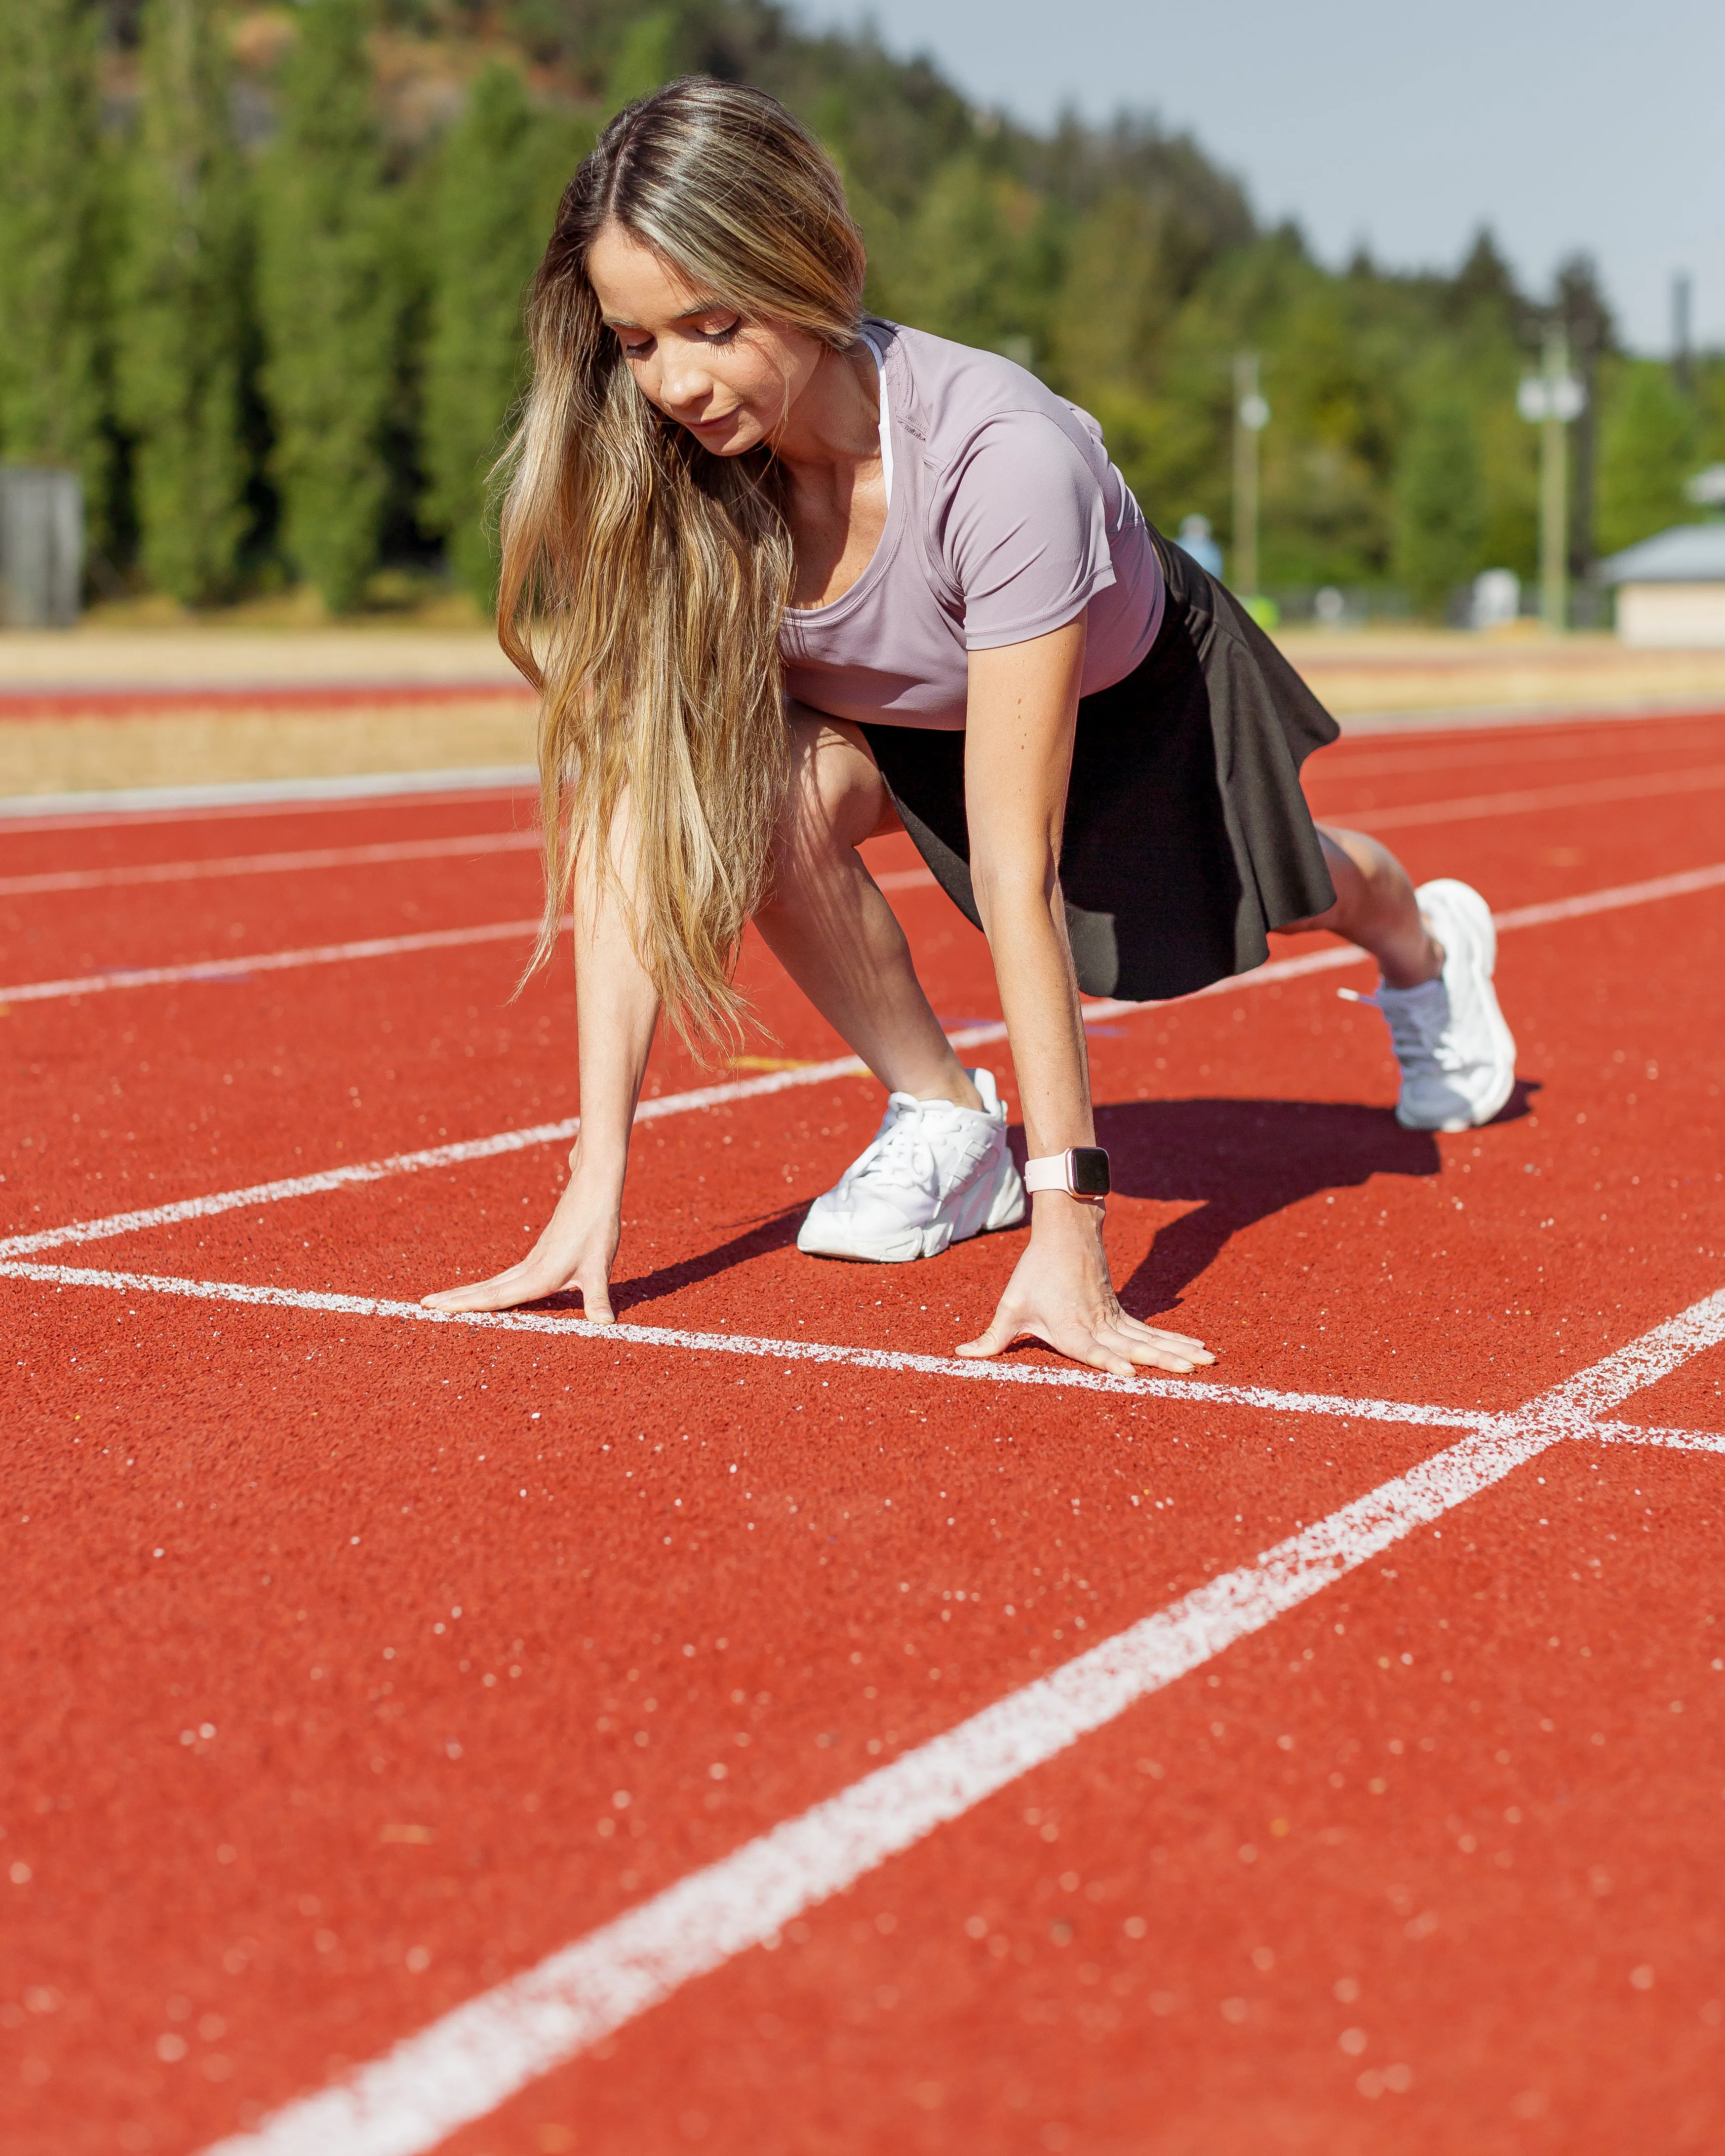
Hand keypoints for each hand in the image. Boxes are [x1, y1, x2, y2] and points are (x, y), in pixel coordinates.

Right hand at [421, 1145, 623, 1322]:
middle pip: (485, 1288)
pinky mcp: (537, 1255)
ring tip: (441, 1300)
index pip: (495, 1296)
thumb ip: (598, 1298)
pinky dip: (487, 1287)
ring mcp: (531, 1260)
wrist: (594, 1188)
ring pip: (492, 1281)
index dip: (466, 1305)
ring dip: (466, 1292)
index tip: (437, 1309)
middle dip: (454, 1298)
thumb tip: (606, 1324)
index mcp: (539, 1275)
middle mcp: (528, 1268)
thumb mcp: (600, 1267)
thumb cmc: (598, 1227)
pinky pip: (505, 1276)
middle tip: (423, 1305)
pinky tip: (484, 1292)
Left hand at [955, 1198, 1213, 1376]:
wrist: (1063, 1233)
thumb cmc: (1035, 1272)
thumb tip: (961, 1355)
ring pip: (1150, 1337)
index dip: (1109, 1362)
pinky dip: (1175, 1340)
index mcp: (1070, 1327)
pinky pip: (1151, 1331)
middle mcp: (1097, 1324)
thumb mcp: (1011, 1305)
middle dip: (1163, 1360)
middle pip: (1134, 1345)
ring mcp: (1113, 1317)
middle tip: (1190, 1369)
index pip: (1092, 1349)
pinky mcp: (1121, 1312)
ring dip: (1178, 1350)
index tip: (1130, 1372)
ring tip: (1207, 1361)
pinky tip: (1197, 1349)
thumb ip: (992, 1337)